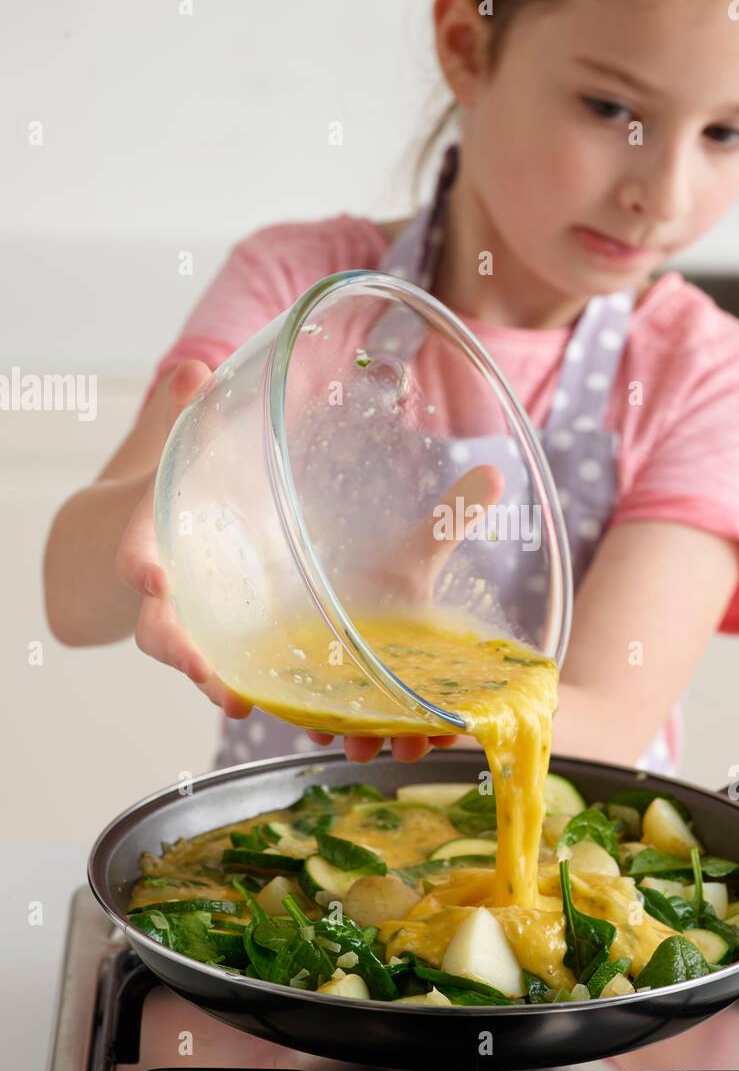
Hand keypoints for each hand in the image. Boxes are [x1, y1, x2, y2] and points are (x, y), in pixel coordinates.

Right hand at [116, 360, 253, 718]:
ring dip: (211, 679)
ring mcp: (189, 615)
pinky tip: (269, 701)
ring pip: (189, 653)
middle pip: (158, 621)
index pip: (137, 550)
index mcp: (150, 536)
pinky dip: (242, 683)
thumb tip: (198, 370)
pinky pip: (225, 663)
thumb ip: (183, 415)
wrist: (143, 529)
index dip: (140, 564)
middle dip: (174, 643)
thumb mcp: (172, 447)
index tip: (148, 577)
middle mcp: (165, 585)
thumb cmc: (165, 484)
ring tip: (237, 701)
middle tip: (194, 664)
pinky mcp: (218, 632)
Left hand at [308, 461, 506, 762]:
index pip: (448, 706)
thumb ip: (451, 521)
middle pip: (406, 728)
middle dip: (407, 739)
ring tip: (359, 742)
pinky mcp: (315, 693)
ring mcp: (353, 695)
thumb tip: (494, 471)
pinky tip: (318, 727)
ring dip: (364, 740)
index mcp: (424, 664)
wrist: (326, 581)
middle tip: (407, 743)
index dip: (451, 725)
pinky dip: (318, 726)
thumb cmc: (380, 579)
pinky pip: (318, 722)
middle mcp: (392, 688)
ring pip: (363, 732)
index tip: (450, 728)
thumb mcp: (415, 553)